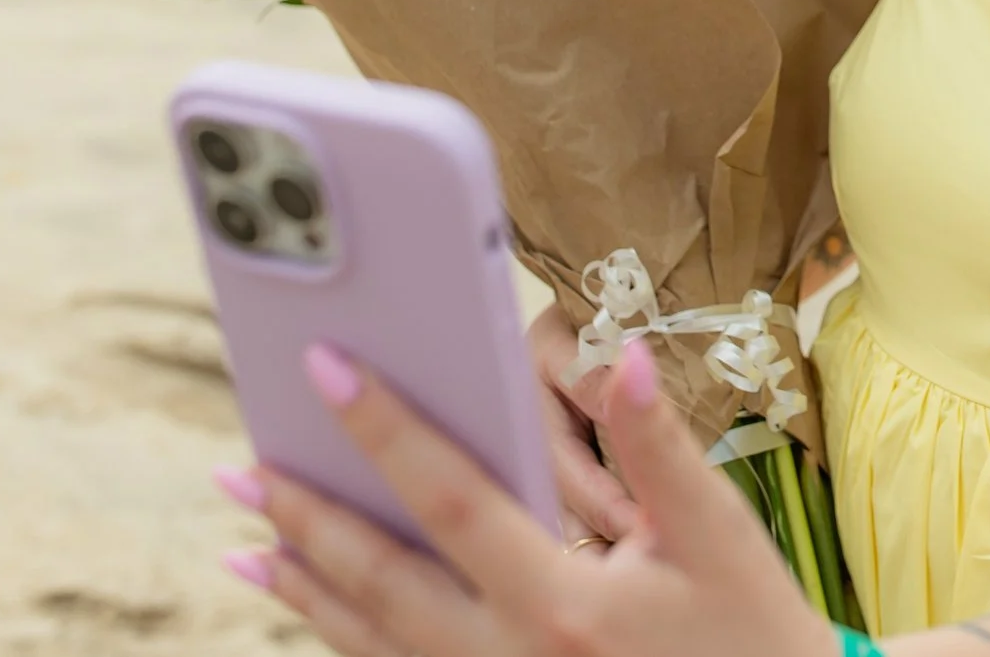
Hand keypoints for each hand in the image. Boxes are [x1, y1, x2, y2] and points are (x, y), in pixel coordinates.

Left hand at [216, 338, 834, 656]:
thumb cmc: (749, 627)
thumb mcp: (714, 535)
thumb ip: (658, 449)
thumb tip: (620, 360)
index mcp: (562, 603)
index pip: (451, 500)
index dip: (385, 429)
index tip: (327, 368)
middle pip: (382, 580)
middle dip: (305, 519)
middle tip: (240, 468)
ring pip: (374, 639)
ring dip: (306, 585)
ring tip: (246, 540)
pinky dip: (346, 637)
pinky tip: (319, 607)